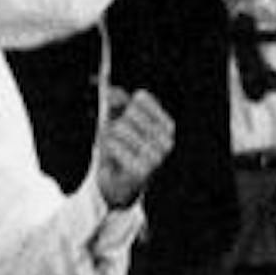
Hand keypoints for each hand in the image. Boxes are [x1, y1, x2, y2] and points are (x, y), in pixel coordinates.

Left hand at [93, 89, 175, 208]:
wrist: (119, 183)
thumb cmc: (121, 146)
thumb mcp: (117, 119)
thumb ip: (116, 102)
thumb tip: (111, 91)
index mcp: (166, 125)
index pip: (141, 98)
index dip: (125, 105)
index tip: (123, 117)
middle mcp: (167, 140)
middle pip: (129, 112)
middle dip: (116, 123)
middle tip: (117, 139)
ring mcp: (156, 156)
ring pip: (120, 127)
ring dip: (110, 137)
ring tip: (115, 150)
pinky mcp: (142, 170)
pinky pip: (114, 145)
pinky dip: (108, 149)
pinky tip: (113, 158)